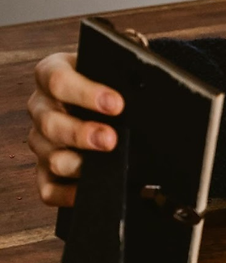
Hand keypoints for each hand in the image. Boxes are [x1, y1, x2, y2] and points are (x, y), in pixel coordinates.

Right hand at [27, 52, 123, 206]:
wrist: (110, 99)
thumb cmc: (110, 82)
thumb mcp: (113, 69)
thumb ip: (122, 70)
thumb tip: (146, 75)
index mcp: (53, 74)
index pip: (57, 79)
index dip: (85, 93)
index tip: (116, 103)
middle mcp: (42, 107)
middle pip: (50, 122)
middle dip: (82, 133)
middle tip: (111, 139)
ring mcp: (42, 140)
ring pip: (49, 156)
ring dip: (76, 163)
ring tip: (105, 165)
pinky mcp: (46, 170)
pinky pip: (48, 187)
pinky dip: (66, 193)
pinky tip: (88, 190)